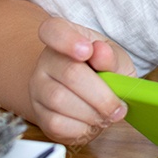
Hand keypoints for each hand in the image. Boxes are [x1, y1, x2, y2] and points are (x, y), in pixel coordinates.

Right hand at [28, 16, 135, 144]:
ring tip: (108, 115)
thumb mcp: (115, 57)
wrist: (86, 93)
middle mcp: (46, 60)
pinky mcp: (39, 114)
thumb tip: (101, 53)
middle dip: (101, 95)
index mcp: (64, 36)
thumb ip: (112, 56)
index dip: (68, 40)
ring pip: (60, 101)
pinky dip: (81, 127)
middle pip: (69, 73)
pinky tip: (92, 122)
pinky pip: (56, 123)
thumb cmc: (102, 69)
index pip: (53, 30)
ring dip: (92, 113)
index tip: (87, 50)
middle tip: (118, 106)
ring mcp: (38, 87)